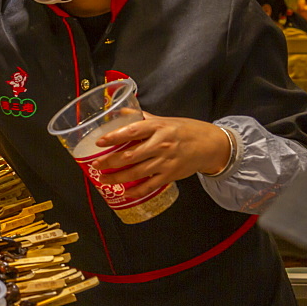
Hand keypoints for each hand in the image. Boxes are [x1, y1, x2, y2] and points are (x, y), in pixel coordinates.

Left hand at [91, 112, 230, 199]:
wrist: (211, 145)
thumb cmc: (185, 130)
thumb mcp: (164, 120)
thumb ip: (142, 118)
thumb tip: (120, 112)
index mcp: (158, 128)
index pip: (132, 131)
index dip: (114, 137)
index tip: (99, 142)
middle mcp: (161, 145)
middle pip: (130, 155)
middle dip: (109, 162)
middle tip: (95, 165)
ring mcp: (166, 161)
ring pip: (136, 173)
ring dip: (117, 178)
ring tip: (103, 179)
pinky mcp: (170, 175)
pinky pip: (150, 185)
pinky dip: (136, 191)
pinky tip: (125, 192)